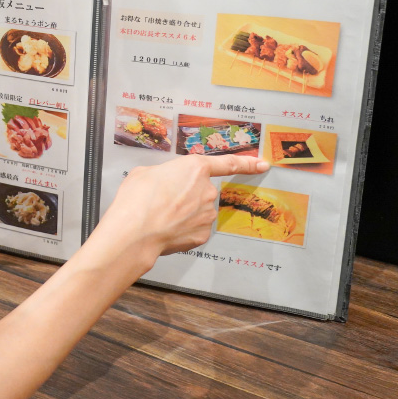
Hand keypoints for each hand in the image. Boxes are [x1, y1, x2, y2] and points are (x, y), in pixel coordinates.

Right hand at [95, 154, 269, 270]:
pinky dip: (182, 229)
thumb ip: (162, 174)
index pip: (228, 164)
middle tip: (161, 201)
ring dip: (183, 214)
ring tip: (159, 217)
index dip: (247, 163)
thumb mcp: (144, 173)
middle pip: (200, 191)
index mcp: (194, 168)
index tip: (261, 164)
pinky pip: (194, 229)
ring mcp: (207, 215)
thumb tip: (162, 183)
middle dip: (185, 196)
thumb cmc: (137, 199)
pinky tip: (166, 229)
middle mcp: (206, 190)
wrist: (136, 232)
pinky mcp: (203, 235)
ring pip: (197, 211)